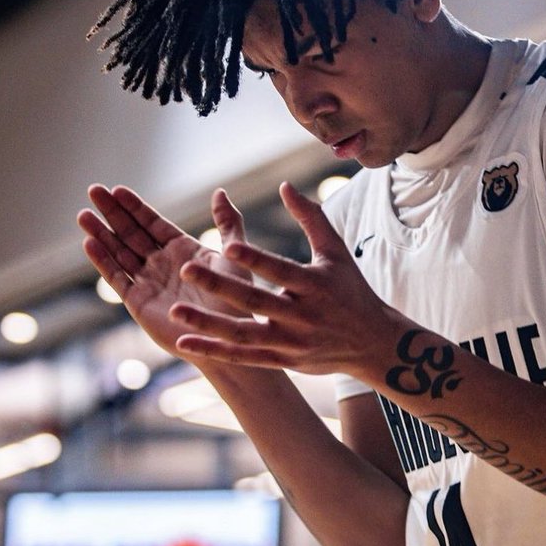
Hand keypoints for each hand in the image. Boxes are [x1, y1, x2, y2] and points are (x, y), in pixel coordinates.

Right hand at [78, 184, 251, 361]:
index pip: (152, 223)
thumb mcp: (234, 254)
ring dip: (101, 234)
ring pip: (119, 253)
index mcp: (182, 250)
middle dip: (112, 213)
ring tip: (84, 215)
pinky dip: (103, 261)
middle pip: (131, 233)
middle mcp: (162, 264)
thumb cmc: (238, 298)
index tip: (116, 189)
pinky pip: (117, 278)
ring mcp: (148, 282)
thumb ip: (228, 223)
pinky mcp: (139, 302)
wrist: (230, 335)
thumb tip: (219, 192)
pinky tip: (90, 243)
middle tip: (93, 191)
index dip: (134, 207)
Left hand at [171, 181, 392, 375]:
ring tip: (176, 313)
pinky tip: (186, 342)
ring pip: (244, 334)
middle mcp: (301, 315)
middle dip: (220, 286)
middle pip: (255, 301)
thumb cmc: (350, 289)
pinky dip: (215, 351)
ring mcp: (290, 342)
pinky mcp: (282, 360)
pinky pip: (243, 357)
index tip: (227, 244)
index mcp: (314, 285)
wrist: (370, 343)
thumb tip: (284, 185)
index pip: (280, 270)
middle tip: (186, 270)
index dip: (255, 258)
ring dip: (209, 324)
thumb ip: (310, 217)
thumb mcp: (336, 252)